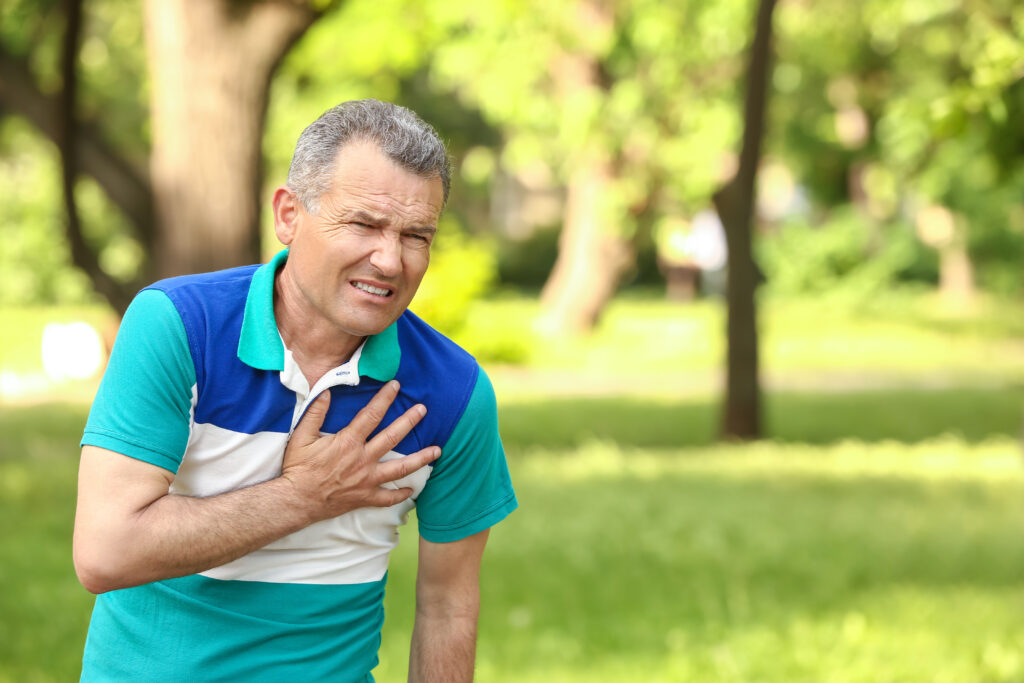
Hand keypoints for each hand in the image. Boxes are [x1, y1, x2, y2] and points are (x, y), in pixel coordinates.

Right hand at [281, 380, 439, 521]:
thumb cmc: (298, 468)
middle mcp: (363, 459)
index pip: (371, 414)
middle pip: (393, 437)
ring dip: (420, 458)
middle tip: (423, 410)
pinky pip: (388, 498)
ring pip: (400, 468)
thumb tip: (326, 392)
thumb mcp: (301, 436)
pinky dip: (400, 494)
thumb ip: (315, 413)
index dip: (385, 398)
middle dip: (410, 421)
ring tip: (437, 451)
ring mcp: (367, 479)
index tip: (396, 386)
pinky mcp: (365, 497)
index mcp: (348, 441)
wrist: (296, 501)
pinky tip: (411, 490)